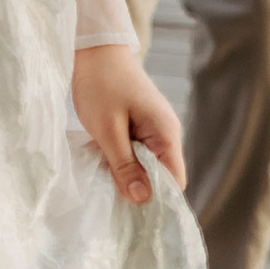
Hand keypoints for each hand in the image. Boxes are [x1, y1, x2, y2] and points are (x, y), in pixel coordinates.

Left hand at [71, 42, 184, 206]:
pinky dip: (124, 163)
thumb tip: (141, 200)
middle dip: (143, 193)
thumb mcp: (108, 130)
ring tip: (108, 191)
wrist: (95, 48)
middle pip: (163, 177)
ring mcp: (154, 129)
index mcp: (166, 134)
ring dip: (130, 178)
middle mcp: (166, 133)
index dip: (159, 203)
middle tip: (116, 208)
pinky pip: (138, 154)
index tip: (137, 220)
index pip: (174, 182)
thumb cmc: (101, 85)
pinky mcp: (140, 126)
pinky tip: (106, 169)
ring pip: (149, 167)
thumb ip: (125, 165)